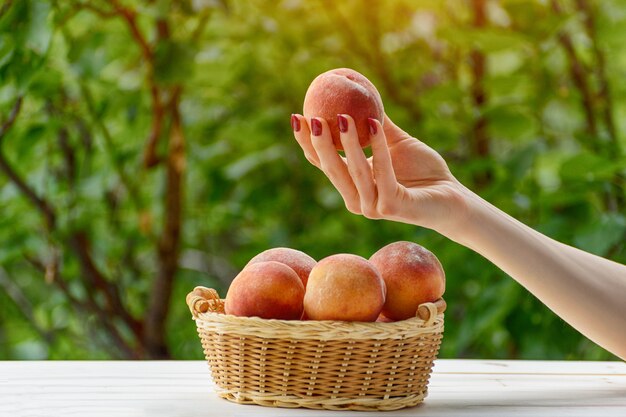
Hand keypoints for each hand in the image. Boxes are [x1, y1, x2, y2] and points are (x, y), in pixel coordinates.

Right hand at [291, 113, 469, 237]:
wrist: (453, 197)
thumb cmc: (423, 170)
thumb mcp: (395, 142)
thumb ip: (375, 124)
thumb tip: (358, 91)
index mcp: (352, 186)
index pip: (322, 163)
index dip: (307, 142)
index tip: (297, 116)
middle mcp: (357, 200)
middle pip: (331, 169)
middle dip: (318, 143)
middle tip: (311, 117)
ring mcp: (373, 207)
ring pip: (355, 172)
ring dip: (348, 143)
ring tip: (342, 116)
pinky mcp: (393, 208)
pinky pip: (383, 173)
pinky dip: (379, 148)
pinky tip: (375, 124)